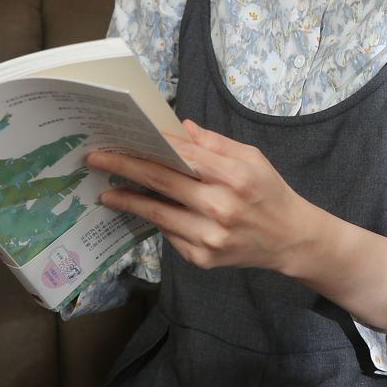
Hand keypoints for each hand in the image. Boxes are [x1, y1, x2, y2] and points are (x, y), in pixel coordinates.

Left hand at [87, 120, 317, 272]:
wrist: (289, 239)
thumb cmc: (269, 192)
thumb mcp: (252, 158)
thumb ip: (215, 143)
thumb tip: (180, 128)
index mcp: (236, 177)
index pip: (184, 156)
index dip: (151, 146)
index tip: (123, 139)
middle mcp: (221, 208)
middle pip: (163, 183)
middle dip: (125, 168)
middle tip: (97, 160)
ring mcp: (210, 237)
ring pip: (158, 214)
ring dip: (129, 200)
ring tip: (107, 192)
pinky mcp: (203, 258)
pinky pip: (169, 235)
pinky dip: (155, 220)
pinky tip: (142, 210)